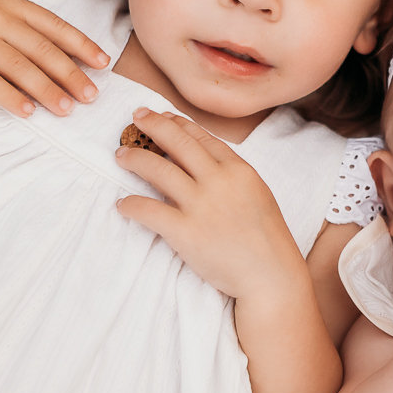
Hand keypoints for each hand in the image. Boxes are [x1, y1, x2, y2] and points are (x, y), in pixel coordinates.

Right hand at [0, 0, 109, 117]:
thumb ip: (28, 32)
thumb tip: (75, 60)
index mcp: (11, 5)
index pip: (54, 25)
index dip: (82, 45)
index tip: (104, 64)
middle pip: (41, 49)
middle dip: (70, 74)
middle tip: (91, 96)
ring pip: (19, 67)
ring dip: (47, 90)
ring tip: (67, 109)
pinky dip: (9, 98)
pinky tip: (27, 112)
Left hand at [114, 109, 301, 299]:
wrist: (271, 276)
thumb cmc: (267, 240)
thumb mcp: (258, 194)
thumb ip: (233, 176)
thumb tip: (206, 163)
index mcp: (239, 170)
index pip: (202, 138)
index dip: (179, 124)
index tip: (163, 116)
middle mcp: (219, 181)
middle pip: (178, 143)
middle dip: (153, 125)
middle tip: (136, 117)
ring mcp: (201, 205)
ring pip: (158, 170)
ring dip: (135, 158)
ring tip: (121, 155)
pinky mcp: (185, 232)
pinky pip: (148, 210)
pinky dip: (130, 205)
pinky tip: (121, 204)